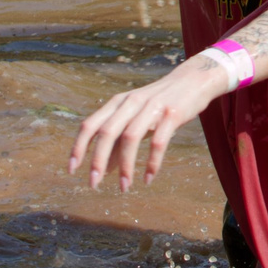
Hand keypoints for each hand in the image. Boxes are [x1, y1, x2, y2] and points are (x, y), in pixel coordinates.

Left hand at [68, 55, 229, 190]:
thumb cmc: (160, 102)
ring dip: (125, 166)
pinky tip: (148, 178)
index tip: (72, 170)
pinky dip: (152, 163)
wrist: (194, 80)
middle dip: (97, 160)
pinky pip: (159, 142)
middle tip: (93, 184)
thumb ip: (119, 140)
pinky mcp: (172, 114)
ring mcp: (152, 107)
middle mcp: (131, 102)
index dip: (78, 147)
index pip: (90, 125)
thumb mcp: (135, 117)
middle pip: (107, 132)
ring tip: (124, 187)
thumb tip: (105, 169)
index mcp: (118, 102)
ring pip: (130, 138)